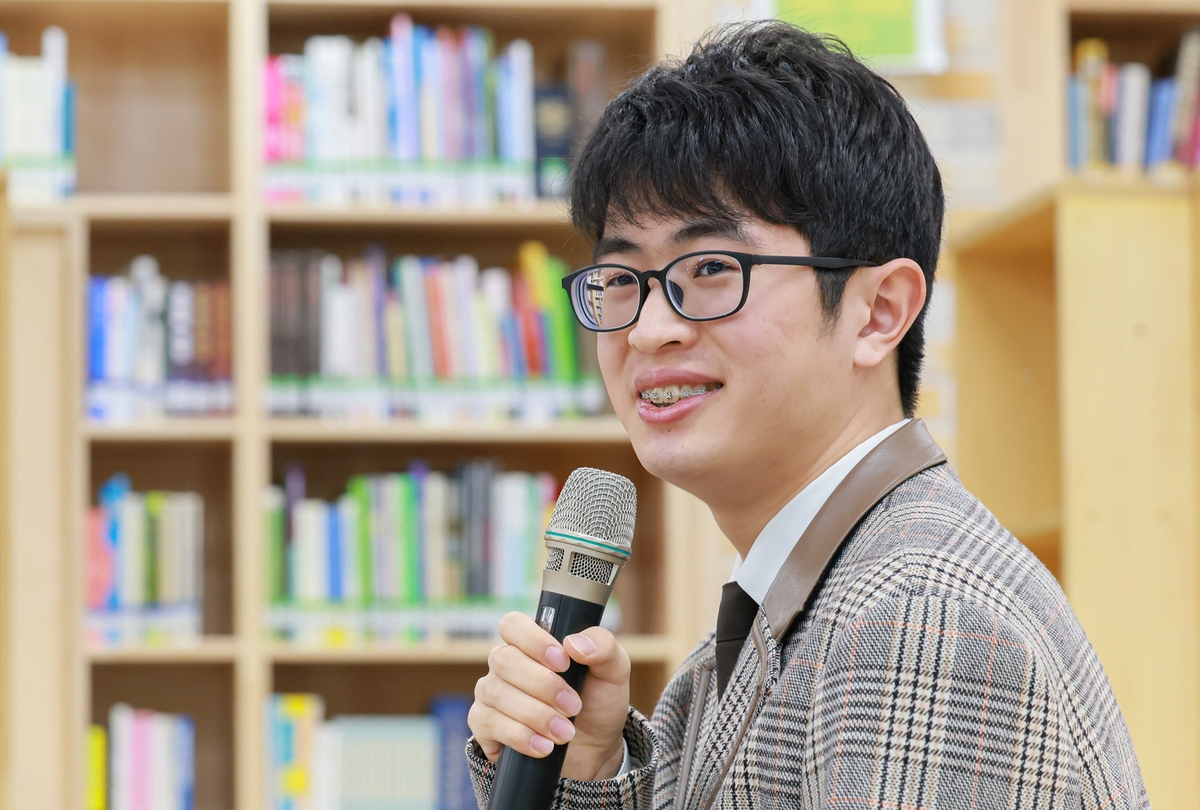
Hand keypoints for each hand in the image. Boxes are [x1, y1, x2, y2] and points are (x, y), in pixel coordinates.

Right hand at [469, 612, 630, 780]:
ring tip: (565, 732)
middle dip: (543, 686)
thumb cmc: (597, 701)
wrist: (593, 748)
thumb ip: (603, 647)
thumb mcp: (613, 671)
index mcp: (532, 642)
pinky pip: (488, 723)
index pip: (513, 625)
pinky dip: (519, 736)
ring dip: (536, 715)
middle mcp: (505, 663)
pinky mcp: (484, 725)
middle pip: (504, 659)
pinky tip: (544, 746)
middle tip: (573, 706)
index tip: (563, 662)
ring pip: (497, 693)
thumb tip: (575, 644)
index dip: (534, 641)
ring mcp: (491, 693)